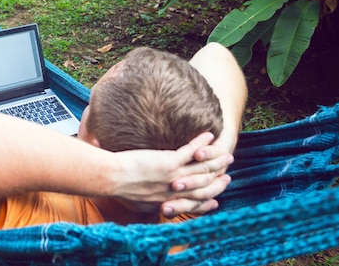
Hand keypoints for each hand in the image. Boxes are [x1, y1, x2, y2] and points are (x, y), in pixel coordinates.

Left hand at [111, 132, 232, 215]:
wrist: (110, 179)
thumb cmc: (114, 187)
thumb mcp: (134, 202)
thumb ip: (145, 201)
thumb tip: (145, 201)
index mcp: (166, 202)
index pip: (193, 204)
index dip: (206, 203)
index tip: (215, 200)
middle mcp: (173, 192)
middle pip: (205, 188)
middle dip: (219, 182)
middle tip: (228, 176)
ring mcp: (174, 176)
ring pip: (203, 169)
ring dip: (216, 160)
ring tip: (226, 153)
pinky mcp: (170, 162)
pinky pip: (192, 150)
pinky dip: (202, 142)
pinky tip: (208, 134)